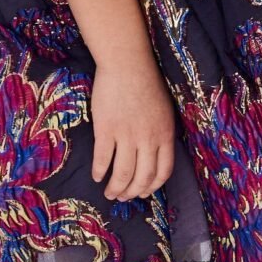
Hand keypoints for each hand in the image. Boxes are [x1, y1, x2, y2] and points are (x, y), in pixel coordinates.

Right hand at [89, 56, 176, 201]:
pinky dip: (99, 171)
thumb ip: (161, 134)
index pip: (163, 172)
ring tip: (109, 192)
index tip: (144, 193)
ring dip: (115, 188)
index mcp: (165, 135)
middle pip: (142, 177)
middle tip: (123, 197)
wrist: (127, 64)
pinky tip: (96, 176)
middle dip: (132, 192)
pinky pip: (103, 158)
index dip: (152, 187)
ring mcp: (126, 135)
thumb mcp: (164, 111)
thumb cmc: (147, 83)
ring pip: (122, 173)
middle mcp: (148, 139)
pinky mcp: (106, 129)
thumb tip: (154, 154)